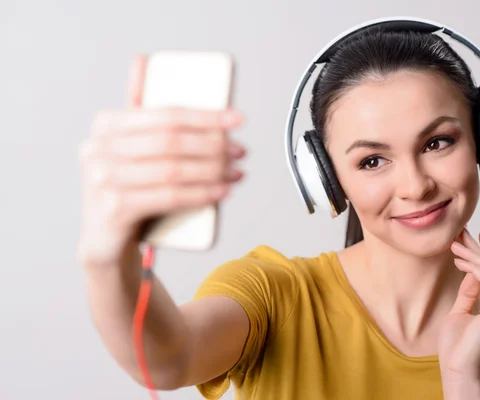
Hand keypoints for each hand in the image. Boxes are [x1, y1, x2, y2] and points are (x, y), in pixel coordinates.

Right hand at [77, 55, 245, 267]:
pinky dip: (201, 193)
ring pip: (173, 169)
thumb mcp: (128, 146)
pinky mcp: (114, 209)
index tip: (238, 120)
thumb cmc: (126, 186)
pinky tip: (222, 192)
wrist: (104, 239)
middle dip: (214, 145)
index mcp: (106, 124)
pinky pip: (168, 196)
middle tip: (240, 152)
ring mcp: (103, 180)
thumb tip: (144, 60)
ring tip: (236, 172)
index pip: (166, 114)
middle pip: (172, 141)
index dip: (207, 115)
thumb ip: (137, 109)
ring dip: (213, 171)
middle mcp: (98, 148)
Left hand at [438, 228, 479, 393]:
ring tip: (453, 245)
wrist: (458, 368)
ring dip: (472, 254)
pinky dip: (473, 266)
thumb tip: (470, 270)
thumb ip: (469, 292)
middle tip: (462, 232)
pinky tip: (458, 261)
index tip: (472, 238)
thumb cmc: (456, 346)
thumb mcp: (460, 311)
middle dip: (479, 248)